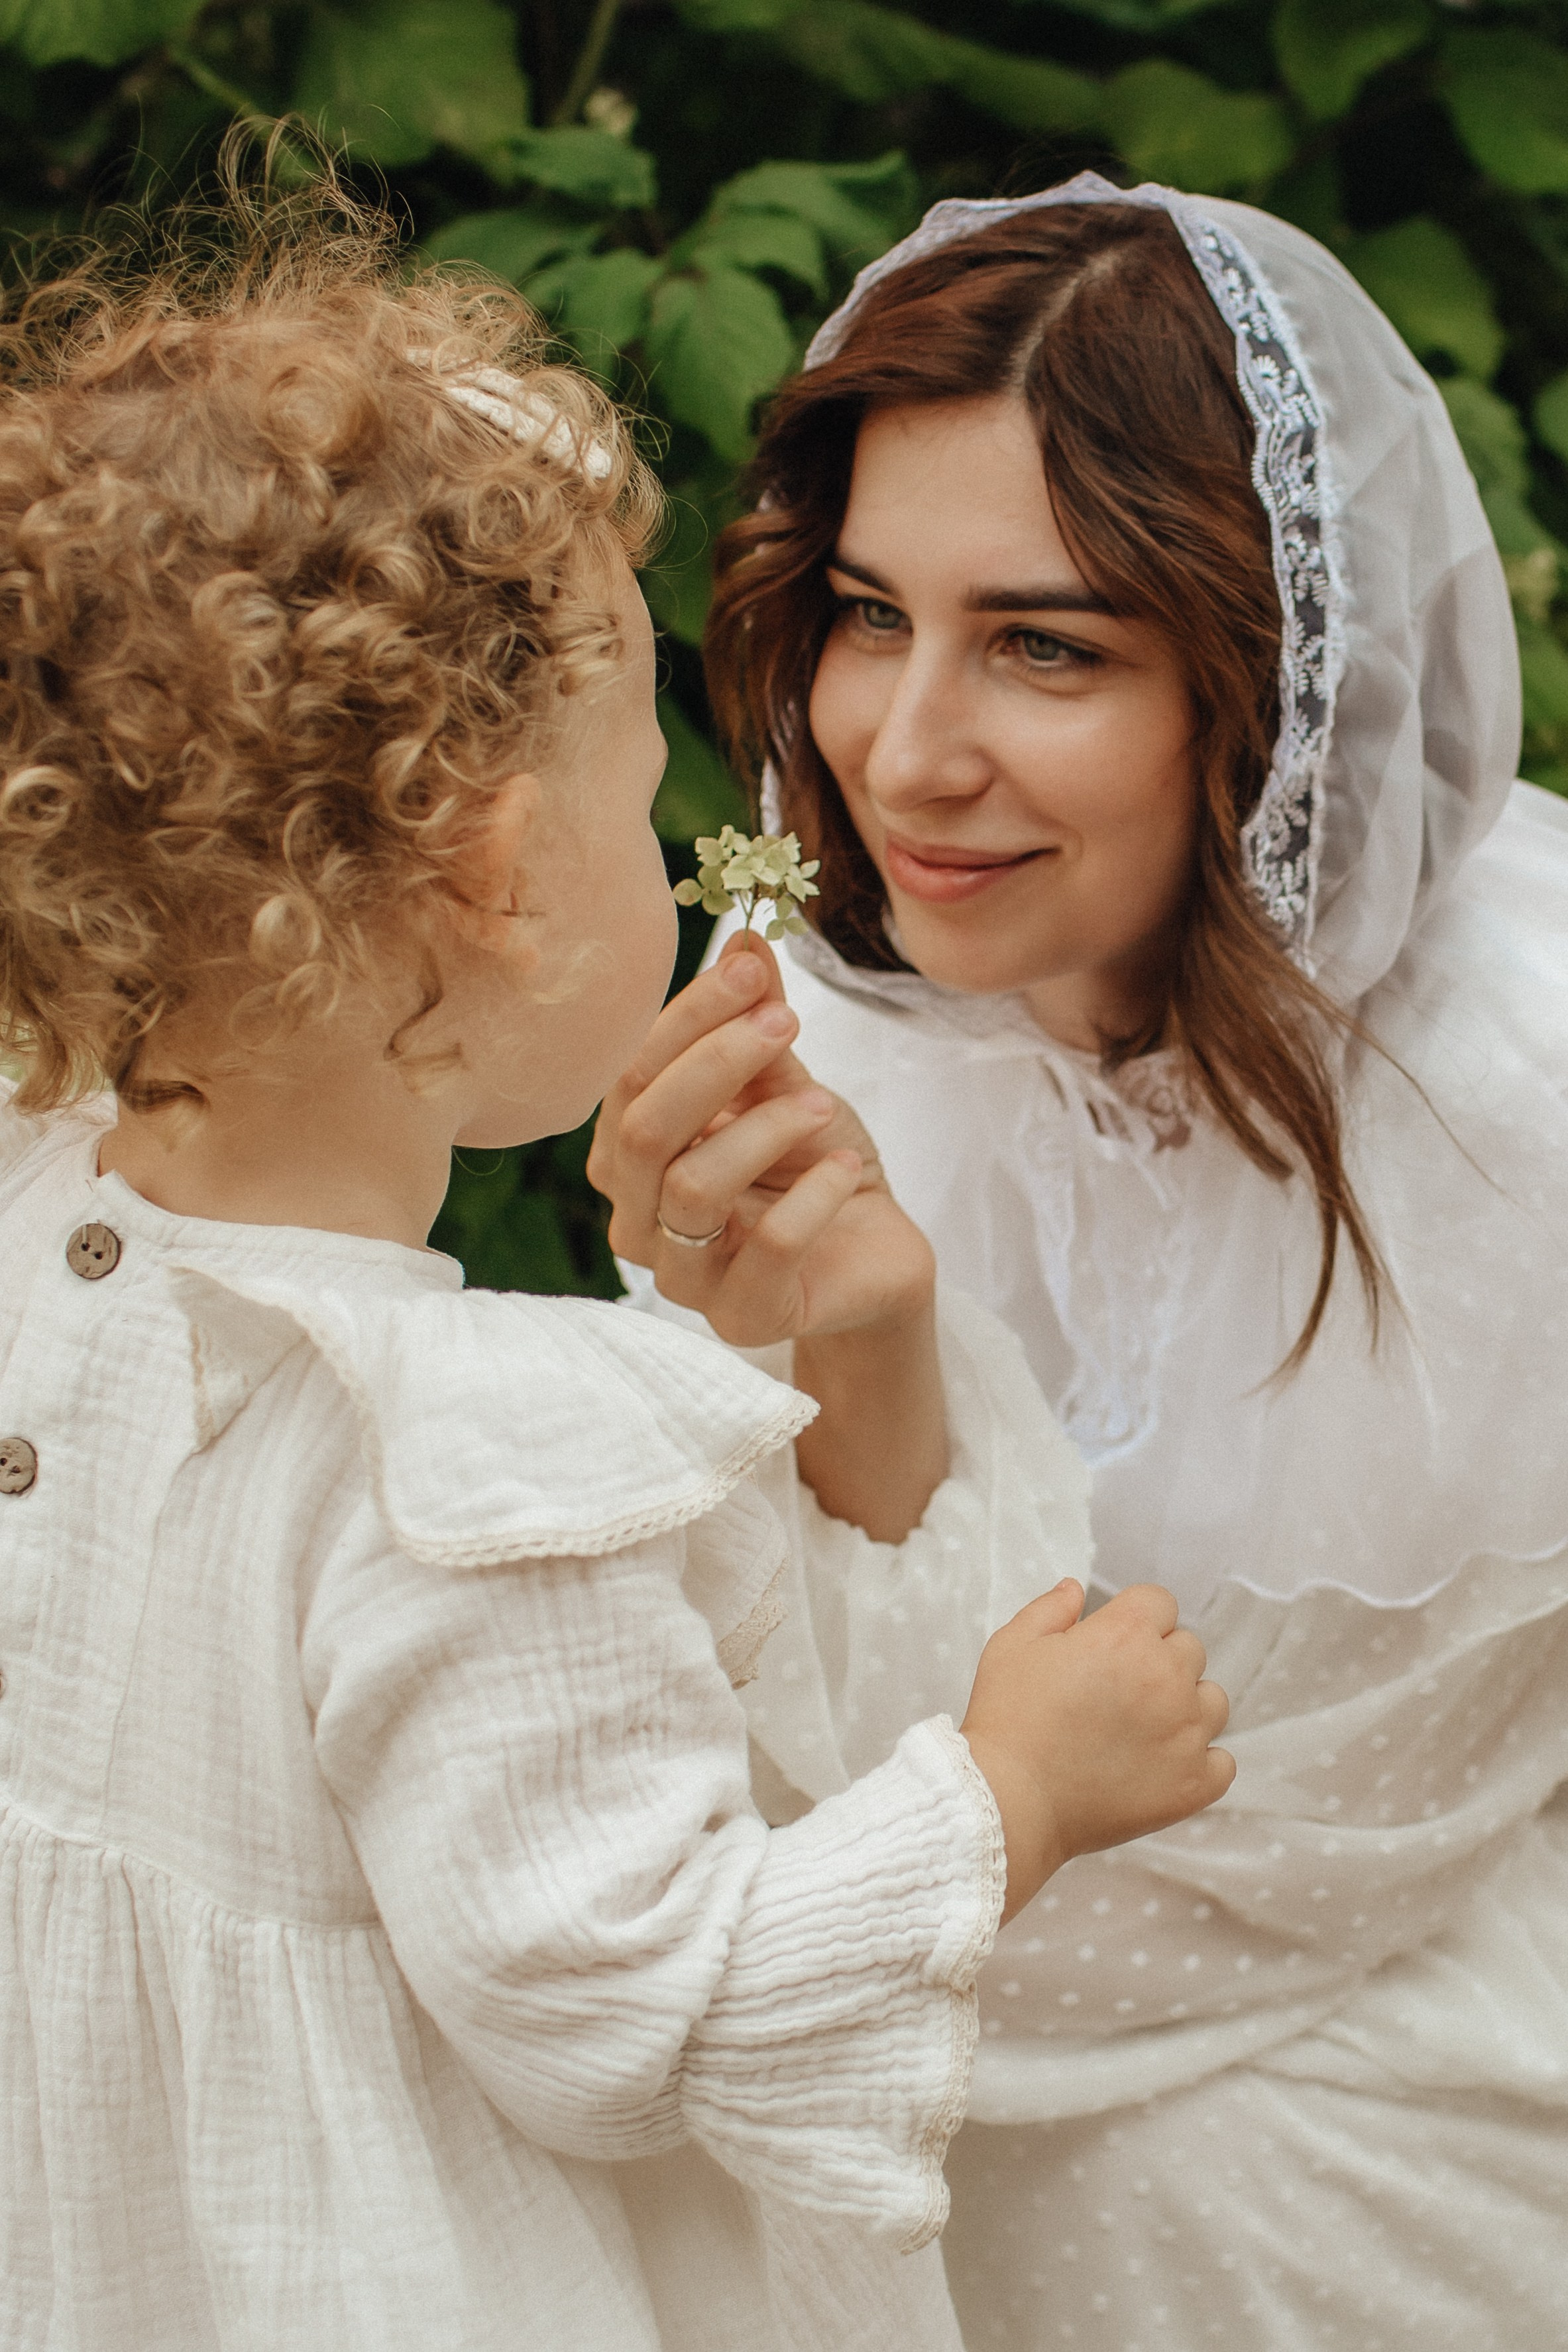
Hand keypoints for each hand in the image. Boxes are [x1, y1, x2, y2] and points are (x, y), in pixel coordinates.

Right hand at [588, 933, 934, 1351]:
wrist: (873, 1252)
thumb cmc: (813, 1164)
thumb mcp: (785, 1083)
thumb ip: (756, 1022)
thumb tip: (745, 933)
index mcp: (631, 1155)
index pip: (631, 1076)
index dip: (689, 1015)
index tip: (752, 967)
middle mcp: (637, 1219)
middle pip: (646, 1130)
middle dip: (717, 1062)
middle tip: (786, 1023)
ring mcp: (684, 1278)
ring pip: (691, 1188)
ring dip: (764, 1130)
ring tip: (824, 1104)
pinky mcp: (744, 1317)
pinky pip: (764, 1250)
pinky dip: (810, 1197)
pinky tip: (845, 1170)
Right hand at [959, 1581, 1233, 1923]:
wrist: (1010, 1803)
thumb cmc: (1007, 1721)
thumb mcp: (1012, 1646)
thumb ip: (1050, 1609)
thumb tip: (1075, 1589)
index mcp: (1126, 1635)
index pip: (1159, 1603)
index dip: (1134, 1619)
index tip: (1111, 1643)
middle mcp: (1166, 1677)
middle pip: (1188, 1649)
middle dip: (1158, 1660)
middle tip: (1116, 1692)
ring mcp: (1186, 1734)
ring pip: (1212, 1701)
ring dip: (1185, 1707)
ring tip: (1142, 1729)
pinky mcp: (1193, 1785)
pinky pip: (1223, 1762)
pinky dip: (1199, 1762)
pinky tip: (1161, 1766)